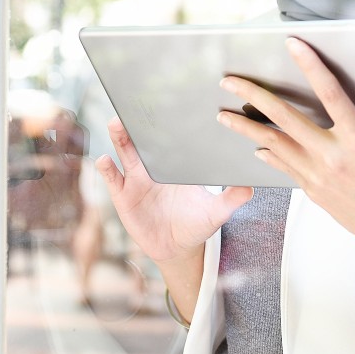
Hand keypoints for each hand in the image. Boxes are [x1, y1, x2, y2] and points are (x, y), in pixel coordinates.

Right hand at [95, 117, 252, 264]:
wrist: (177, 249)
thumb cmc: (197, 225)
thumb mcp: (216, 212)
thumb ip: (231, 199)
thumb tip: (250, 186)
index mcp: (176, 165)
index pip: (170, 139)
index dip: (167, 122)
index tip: (168, 104)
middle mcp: (154, 167)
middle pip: (144, 140)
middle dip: (138, 122)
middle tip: (136, 105)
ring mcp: (137, 180)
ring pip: (125, 153)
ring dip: (120, 137)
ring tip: (116, 123)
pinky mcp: (124, 197)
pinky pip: (113, 180)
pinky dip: (107, 169)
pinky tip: (104, 160)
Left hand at [216, 37, 354, 279]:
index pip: (330, 94)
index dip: (311, 66)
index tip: (293, 44)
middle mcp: (334, 157)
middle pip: (285, 119)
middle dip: (254, 95)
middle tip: (228, 80)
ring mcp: (320, 176)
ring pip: (274, 145)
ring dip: (247, 128)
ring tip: (223, 114)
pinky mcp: (314, 192)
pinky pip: (284, 167)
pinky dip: (268, 153)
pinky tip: (256, 144)